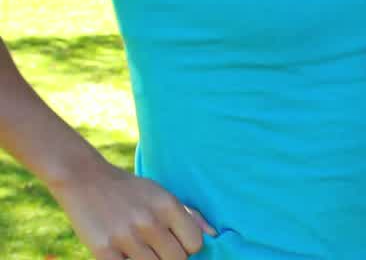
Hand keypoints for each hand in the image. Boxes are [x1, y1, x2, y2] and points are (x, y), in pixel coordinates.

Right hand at [51, 159, 214, 259]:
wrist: (85, 180)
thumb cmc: (130, 190)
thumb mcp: (162, 194)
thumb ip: (189, 215)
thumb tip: (214, 235)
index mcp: (167, 205)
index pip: (195, 243)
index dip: (189, 247)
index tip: (177, 242)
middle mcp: (149, 221)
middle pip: (177, 259)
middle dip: (171, 256)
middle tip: (159, 247)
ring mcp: (126, 237)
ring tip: (141, 249)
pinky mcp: (103, 250)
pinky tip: (125, 253)